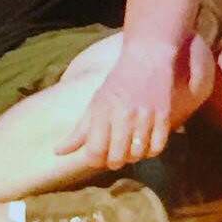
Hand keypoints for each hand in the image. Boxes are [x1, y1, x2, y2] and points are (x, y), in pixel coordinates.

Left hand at [55, 36, 185, 169]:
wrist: (148, 58)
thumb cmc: (118, 82)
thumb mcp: (95, 103)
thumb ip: (78, 130)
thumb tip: (58, 152)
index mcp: (102, 111)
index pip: (94, 151)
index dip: (94, 160)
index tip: (97, 156)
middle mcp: (123, 115)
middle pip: (116, 157)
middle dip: (113, 162)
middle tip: (114, 156)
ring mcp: (146, 116)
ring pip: (138, 154)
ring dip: (132, 157)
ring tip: (130, 149)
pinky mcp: (164, 116)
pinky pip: (157, 147)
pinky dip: (151, 151)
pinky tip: (146, 144)